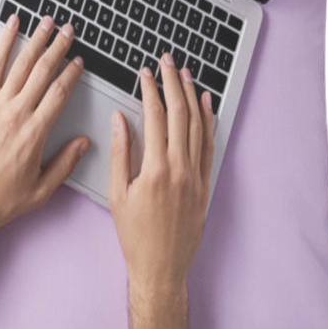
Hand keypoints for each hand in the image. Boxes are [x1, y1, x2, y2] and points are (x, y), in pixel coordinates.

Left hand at [0, 14, 89, 236]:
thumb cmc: (5, 196)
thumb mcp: (44, 187)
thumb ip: (66, 162)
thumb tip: (83, 142)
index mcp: (34, 133)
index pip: (58, 92)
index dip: (71, 73)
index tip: (79, 61)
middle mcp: (16, 114)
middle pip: (42, 72)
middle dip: (58, 48)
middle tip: (68, 31)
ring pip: (20, 65)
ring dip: (35, 41)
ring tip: (47, 23)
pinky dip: (3, 45)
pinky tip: (11, 27)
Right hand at [109, 53, 213, 293]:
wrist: (161, 267)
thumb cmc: (135, 234)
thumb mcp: (117, 193)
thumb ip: (120, 152)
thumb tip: (119, 119)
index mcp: (155, 169)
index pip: (155, 116)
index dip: (150, 89)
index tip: (146, 72)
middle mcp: (180, 168)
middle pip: (180, 113)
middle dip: (173, 82)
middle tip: (167, 60)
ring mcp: (197, 176)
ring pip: (198, 125)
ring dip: (192, 96)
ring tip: (185, 73)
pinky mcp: (205, 184)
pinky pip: (210, 145)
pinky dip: (209, 121)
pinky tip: (206, 104)